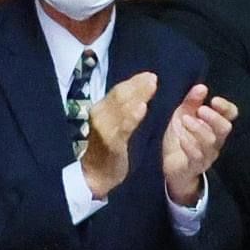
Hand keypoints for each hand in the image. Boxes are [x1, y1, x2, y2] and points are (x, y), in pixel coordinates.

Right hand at [79, 72, 158, 200]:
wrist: (95, 174)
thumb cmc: (108, 147)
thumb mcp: (113, 124)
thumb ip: (123, 109)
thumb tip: (139, 92)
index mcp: (101, 109)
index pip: (118, 90)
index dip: (134, 82)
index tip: (150, 75)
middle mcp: (100, 115)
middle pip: (120, 95)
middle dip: (137, 85)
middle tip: (154, 77)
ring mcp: (104, 129)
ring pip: (122, 108)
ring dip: (137, 95)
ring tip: (151, 86)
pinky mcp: (111, 143)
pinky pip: (123, 128)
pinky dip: (132, 117)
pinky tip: (142, 109)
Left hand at [160, 84, 237, 206]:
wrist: (171, 167)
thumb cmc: (180, 137)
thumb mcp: (183, 115)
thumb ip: (191, 101)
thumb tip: (201, 87)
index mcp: (214, 125)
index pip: (230, 115)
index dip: (226, 107)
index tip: (214, 100)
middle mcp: (215, 140)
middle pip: (225, 129)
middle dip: (214, 118)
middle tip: (201, 109)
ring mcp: (206, 154)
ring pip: (210, 142)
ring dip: (198, 129)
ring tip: (185, 120)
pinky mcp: (194, 165)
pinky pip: (197, 157)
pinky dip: (190, 146)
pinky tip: (181, 138)